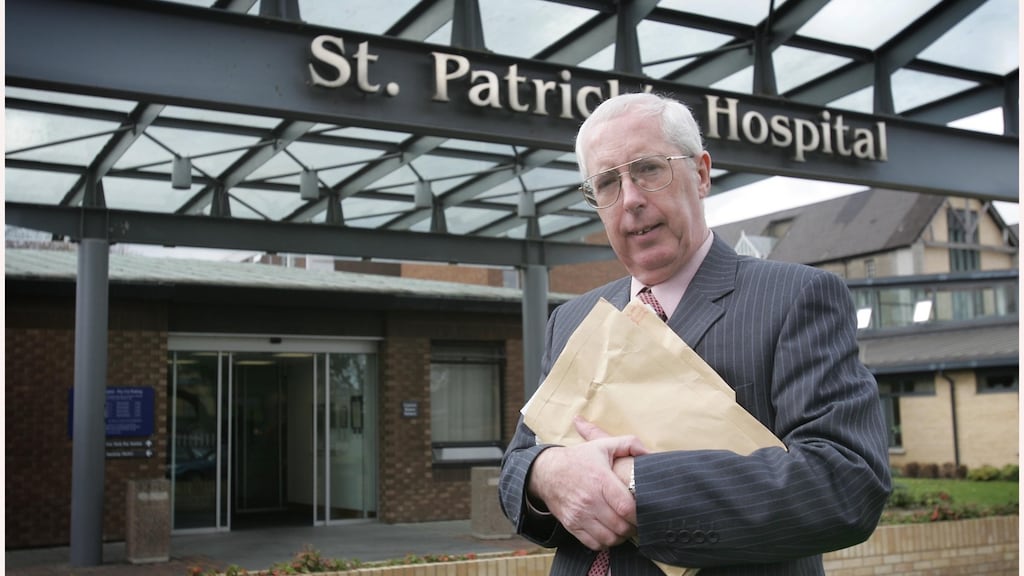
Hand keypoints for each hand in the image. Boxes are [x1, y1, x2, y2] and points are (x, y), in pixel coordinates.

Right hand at [527, 418, 646, 550]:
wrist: (546, 471)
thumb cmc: (578, 459)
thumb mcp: (603, 445)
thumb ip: (629, 444)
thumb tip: (649, 453)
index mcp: (600, 480)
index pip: (626, 507)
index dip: (640, 514)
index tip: (644, 511)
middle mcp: (589, 500)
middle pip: (620, 526)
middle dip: (633, 526)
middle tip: (636, 520)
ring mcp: (579, 515)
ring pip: (609, 539)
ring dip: (621, 536)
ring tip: (623, 526)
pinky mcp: (572, 525)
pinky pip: (594, 544)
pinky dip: (605, 542)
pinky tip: (609, 531)